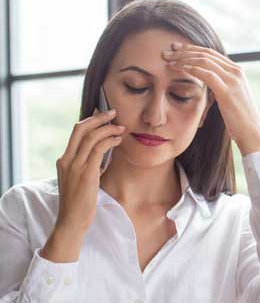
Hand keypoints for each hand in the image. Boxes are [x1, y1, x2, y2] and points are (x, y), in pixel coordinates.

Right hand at [41, 109, 124, 261]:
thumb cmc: (78, 204)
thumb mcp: (78, 181)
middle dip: (98, 118)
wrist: (71, 222)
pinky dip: (110, 140)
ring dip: (108, 128)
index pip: (75, 133)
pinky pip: (98, 149)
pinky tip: (118, 140)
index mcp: (64, 161)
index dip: (90, 121)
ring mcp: (75, 166)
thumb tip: (99, 155)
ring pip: (91, 136)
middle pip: (80, 128)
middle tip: (113, 112)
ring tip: (121, 127)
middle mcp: (67, 160)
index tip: (103, 115)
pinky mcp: (86, 173)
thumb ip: (85, 166)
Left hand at [162, 42, 259, 155]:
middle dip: (184, 51)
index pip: (211, 53)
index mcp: (236, 71)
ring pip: (205, 61)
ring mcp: (233, 80)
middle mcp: (236, 72)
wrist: (253, 133)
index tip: (176, 49)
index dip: (192, 49)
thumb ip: (221, 86)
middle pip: (206, 53)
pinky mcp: (228, 91)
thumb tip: (208, 83)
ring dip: (184, 59)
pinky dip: (192, 69)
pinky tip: (180, 69)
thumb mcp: (231, 98)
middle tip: (167, 52)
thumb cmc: (239, 120)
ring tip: (169, 61)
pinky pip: (207, 74)